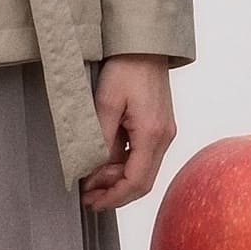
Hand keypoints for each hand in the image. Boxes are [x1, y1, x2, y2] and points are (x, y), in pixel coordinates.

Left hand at [80, 55, 176, 212]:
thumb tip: (93, 170)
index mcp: (152, 134)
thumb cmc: (127, 68)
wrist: (144, 46)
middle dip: (114, 193)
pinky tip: (104, 162)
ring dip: (116, 179)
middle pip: (141, 181)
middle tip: (87, 197)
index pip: (136, 182)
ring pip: (141, 170)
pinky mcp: (159, 127)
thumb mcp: (106, 103)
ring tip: (90, 179)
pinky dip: (123, 165)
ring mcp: (163, 133)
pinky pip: (142, 156)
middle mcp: (164, 137)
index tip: (92, 203)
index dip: (113, 197)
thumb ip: (101, 140)